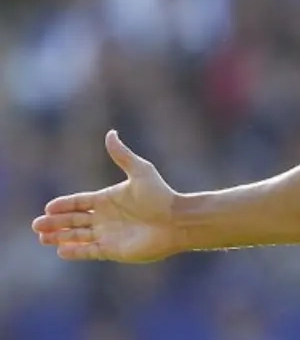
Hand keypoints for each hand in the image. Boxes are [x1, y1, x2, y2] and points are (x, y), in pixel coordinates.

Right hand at [31, 130, 180, 262]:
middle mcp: (106, 217)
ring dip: (60, 237)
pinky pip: (89, 251)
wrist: (177, 221)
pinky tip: (60, 250)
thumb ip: (122, 155)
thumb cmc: (160, 195)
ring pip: (77, 236)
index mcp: (108, 199)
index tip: (48, 207)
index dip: (63, 205)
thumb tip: (111, 133)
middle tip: (37, 225)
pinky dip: (75, 251)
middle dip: (55, 223)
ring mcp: (109, 234)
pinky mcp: (113, 250)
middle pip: (74, 220)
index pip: (79, 202)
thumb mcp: (140, 171)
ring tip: (43, 238)